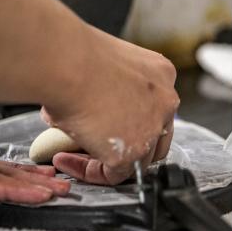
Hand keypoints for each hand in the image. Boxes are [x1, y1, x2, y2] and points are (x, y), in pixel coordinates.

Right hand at [39, 28, 178, 185]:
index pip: (156, 108)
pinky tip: (65, 159)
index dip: (129, 121)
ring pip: (137, 160)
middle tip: (94, 148)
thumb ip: (110, 89)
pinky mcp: (133, 151)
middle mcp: (165, 99)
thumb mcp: (106, 66)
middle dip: (126, 146)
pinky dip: (88, 171)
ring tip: (71, 154)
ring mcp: (153, 127)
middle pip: (156, 137)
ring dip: (104, 161)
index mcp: (160, 73)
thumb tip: (90, 108)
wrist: (67, 62)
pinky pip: (114, 175)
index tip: (101, 123)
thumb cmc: (75, 56)